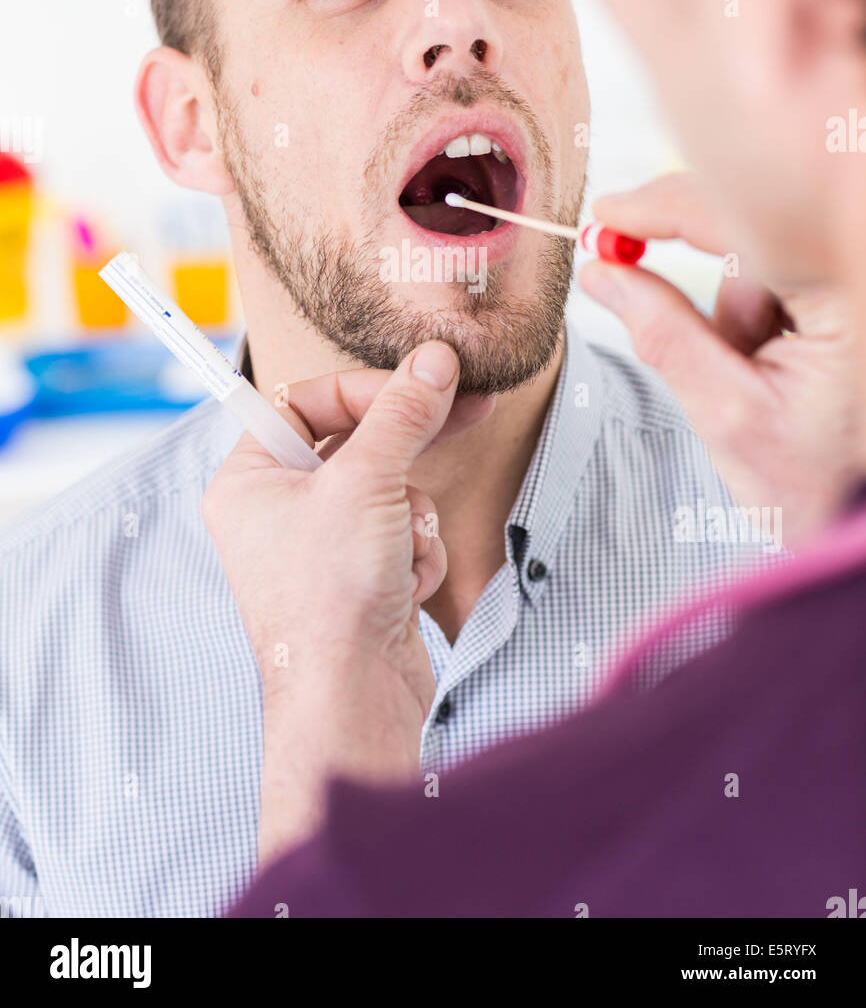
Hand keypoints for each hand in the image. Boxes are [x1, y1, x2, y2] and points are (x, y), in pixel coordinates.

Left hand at [201, 340, 491, 859]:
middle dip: (403, 453)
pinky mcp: (359, 580)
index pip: (303, 401)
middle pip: (355, 445)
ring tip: (403, 550)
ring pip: (390, 491)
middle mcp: (276, 512)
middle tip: (468, 408)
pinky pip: (402, 536)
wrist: (352, 700)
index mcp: (249, 482)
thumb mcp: (367, 482)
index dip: (363, 389)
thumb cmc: (330, 597)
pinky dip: (416, 555)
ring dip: (413, 516)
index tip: (421, 383)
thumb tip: (433, 361)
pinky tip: (406, 586)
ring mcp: (320, 549)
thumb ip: (401, 414)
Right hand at [579, 172, 859, 545]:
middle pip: (752, 231)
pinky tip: (786, 353)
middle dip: (716, 286)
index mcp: (850, 294)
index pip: (742, 224)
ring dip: (744, 301)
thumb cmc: (824, 483)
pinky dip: (770, 300)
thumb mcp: (731, 417)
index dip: (667, 208)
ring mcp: (857, 267)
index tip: (609, 215)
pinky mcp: (850, 275)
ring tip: (765, 372)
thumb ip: (663, 338)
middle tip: (695, 333)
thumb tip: (603, 274)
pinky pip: (793, 260)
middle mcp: (861, 264)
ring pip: (769, 249)